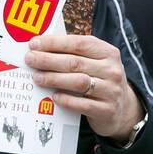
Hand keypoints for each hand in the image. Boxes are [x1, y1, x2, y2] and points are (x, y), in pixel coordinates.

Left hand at [24, 34, 143, 142]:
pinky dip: (67, 100)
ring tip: (36, 77)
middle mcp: (112, 70)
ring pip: (79, 82)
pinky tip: (54, 96)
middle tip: (30, 59)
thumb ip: (75, 55)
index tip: (34, 43)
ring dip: (54, 78)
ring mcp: (111, 91)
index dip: (55, 43)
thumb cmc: (100, 81)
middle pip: (75, 62)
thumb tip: (42, 48)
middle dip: (49, 60)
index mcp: (108, 52)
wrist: (122, 110)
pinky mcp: (107, 110)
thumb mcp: (95, 63)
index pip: (79, 43)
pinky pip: (83, 104)